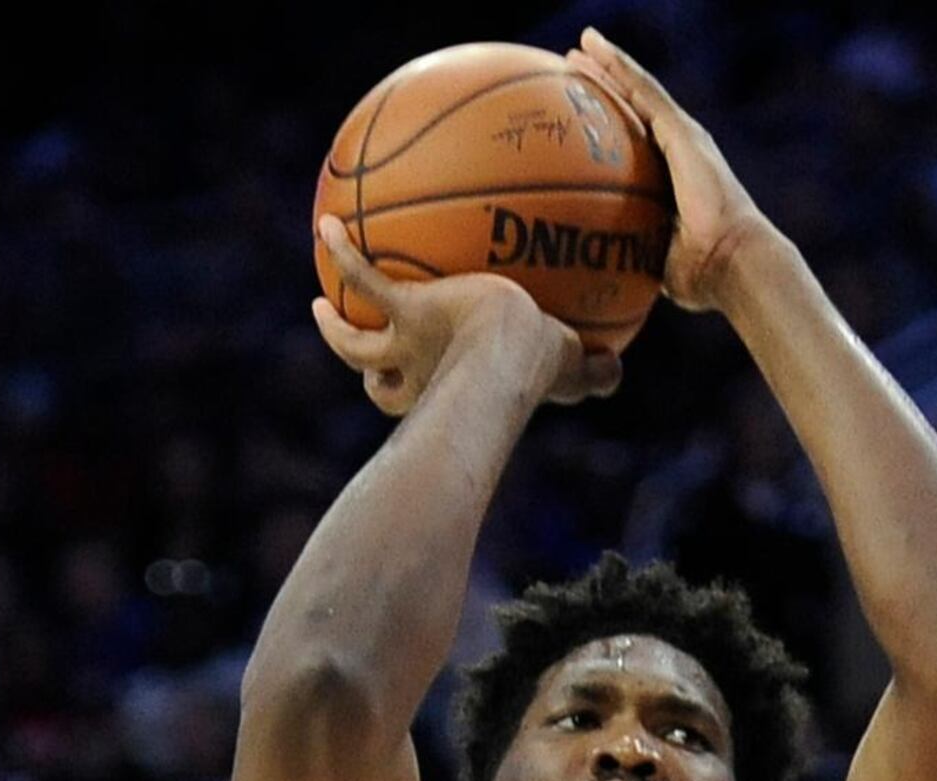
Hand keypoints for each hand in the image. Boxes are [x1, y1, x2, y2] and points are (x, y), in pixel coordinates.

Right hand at [311, 218, 610, 416]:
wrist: (509, 348)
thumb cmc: (542, 366)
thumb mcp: (573, 369)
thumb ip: (595, 374)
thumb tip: (617, 372)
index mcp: (454, 384)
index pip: (426, 399)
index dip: (411, 397)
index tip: (401, 388)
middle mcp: (423, 372)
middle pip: (380, 384)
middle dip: (370, 377)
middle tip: (361, 360)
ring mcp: (407, 343)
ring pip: (356, 347)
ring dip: (335, 329)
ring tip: (319, 305)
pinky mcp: (404, 310)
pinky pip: (362, 277)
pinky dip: (342, 252)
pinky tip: (328, 224)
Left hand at [565, 29, 779, 310]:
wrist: (734, 262)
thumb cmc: (703, 275)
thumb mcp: (655, 262)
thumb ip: (632, 256)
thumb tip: (599, 273)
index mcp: (674, 181)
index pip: (636, 144)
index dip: (612, 125)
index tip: (583, 115)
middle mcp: (681, 152)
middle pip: (636, 109)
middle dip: (607, 87)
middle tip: (574, 69)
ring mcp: (683, 138)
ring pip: (638, 91)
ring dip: (609, 66)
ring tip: (580, 46)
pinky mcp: (682, 131)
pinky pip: (643, 90)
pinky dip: (618, 66)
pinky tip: (593, 47)